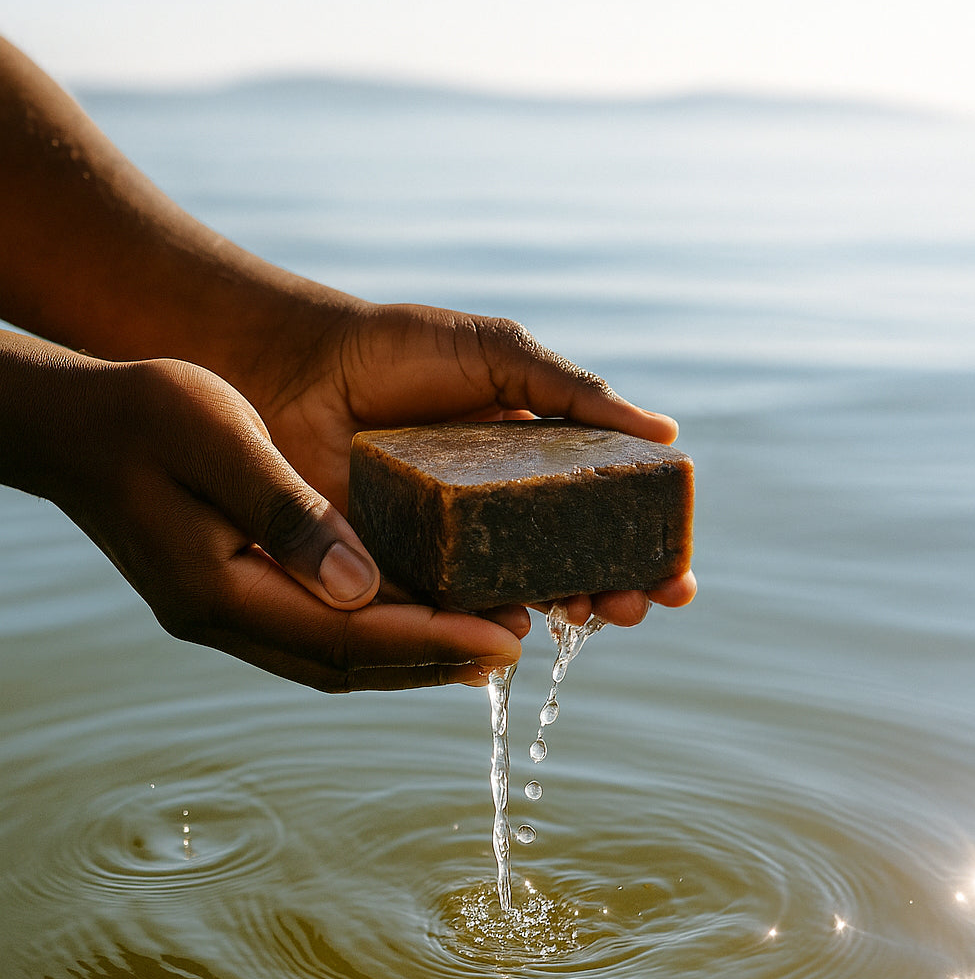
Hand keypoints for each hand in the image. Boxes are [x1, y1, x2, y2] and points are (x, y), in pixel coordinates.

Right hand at [2, 339, 525, 691]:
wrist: (70, 420)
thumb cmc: (142, 411)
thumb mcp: (221, 440)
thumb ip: (290, 515)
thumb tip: (365, 587)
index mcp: (215, 589)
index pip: (343, 637)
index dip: (429, 641)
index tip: (503, 637)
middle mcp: (219, 617)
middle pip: (343, 664)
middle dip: (431, 659)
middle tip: (512, 646)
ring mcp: (219, 612)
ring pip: (329, 657)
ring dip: (406, 656)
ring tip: (482, 644)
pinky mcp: (225, 592)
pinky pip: (311, 632)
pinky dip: (370, 634)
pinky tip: (412, 616)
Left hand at [232, 300, 696, 625]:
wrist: (292, 367)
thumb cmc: (395, 350)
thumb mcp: (497, 355)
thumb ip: (573, 391)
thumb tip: (666, 435)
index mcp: (530, 462)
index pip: (602, 515)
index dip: (643, 547)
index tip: (677, 572)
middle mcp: (496, 514)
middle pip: (571, 567)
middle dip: (616, 591)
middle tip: (639, 604)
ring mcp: (449, 549)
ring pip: (517, 598)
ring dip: (560, 613)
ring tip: (586, 610)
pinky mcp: (396, 575)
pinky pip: (445, 614)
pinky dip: (479, 628)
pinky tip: (509, 628)